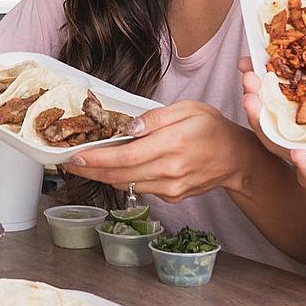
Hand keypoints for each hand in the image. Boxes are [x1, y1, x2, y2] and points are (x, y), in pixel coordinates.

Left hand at [65, 101, 255, 202]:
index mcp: (173, 144)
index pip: (125, 157)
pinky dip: (124, 180)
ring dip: (103, 177)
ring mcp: (171, 188)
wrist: (236, 158)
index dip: (96, 160)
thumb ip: (156, 117)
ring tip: (86, 165)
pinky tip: (116, 169)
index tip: (74, 157)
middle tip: (69, 164)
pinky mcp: (172, 197)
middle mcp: (170, 170)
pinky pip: (141, 189)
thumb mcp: (189, 108)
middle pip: (119, 175)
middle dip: (90, 171)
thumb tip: (128, 128)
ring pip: (127, 185)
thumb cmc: (212, 128)